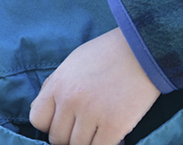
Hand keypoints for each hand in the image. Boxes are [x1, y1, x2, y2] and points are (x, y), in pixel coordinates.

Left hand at [30, 27, 160, 144]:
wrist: (144, 48)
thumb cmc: (109, 53)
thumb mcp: (74, 61)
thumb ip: (57, 85)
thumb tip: (47, 109)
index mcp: (59, 84)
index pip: (37, 119)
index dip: (50, 123)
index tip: (65, 121)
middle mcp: (71, 100)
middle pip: (58, 137)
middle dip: (70, 135)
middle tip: (86, 126)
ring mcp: (92, 113)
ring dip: (88, 141)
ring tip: (100, 129)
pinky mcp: (114, 125)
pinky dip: (105, 144)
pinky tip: (113, 135)